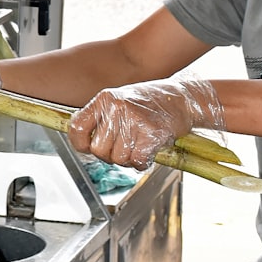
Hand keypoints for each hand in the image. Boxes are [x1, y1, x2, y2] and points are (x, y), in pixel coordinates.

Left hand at [68, 72, 224, 168]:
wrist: (183, 99)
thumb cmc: (152, 103)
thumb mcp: (120, 101)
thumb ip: (102, 118)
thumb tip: (84, 143)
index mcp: (105, 99)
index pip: (77, 128)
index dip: (81, 144)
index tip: (88, 148)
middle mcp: (116, 107)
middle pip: (98, 150)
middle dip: (111, 156)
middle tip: (125, 147)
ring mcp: (134, 120)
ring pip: (117, 158)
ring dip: (128, 159)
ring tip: (139, 146)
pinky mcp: (151, 134)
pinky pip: (136, 161)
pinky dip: (141, 163)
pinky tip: (148, 152)